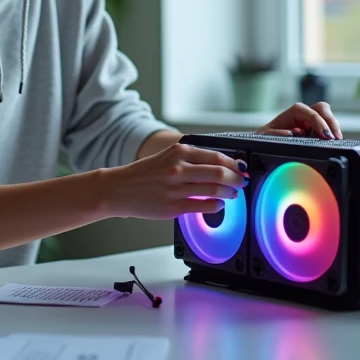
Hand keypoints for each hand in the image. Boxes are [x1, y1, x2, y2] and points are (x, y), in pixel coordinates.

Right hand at [99, 143, 247, 219]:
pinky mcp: (173, 207)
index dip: (234, 164)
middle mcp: (178, 168)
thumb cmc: (144, 173)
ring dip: (229, 193)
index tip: (240, 168)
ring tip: (232, 194)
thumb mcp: (167, 156)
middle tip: (241, 182)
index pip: (217, 156)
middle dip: (236, 179)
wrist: (119, 189)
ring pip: (215, 190)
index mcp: (179, 152)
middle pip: (220, 172)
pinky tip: (218, 204)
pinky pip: (204, 206)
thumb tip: (219, 165)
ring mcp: (176, 188)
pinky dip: (216, 205)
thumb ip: (190, 159)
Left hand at [258, 102, 343, 139]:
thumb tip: (292, 132)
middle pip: (322, 109)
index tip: (325, 135)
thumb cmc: (264, 138)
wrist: (263, 144)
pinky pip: (327, 128)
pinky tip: (333, 143)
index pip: (310, 112)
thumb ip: (276, 133)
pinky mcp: (315, 131)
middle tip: (335, 137)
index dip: (319, 122)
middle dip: (331, 121)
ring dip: (334, 127)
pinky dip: (331, 134)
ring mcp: (310, 122)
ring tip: (337, 141)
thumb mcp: (265, 136)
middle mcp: (303, 114)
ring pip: (327, 117)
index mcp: (293, 112)